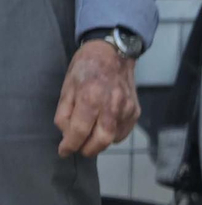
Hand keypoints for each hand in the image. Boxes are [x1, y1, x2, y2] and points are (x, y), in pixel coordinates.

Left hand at [55, 40, 139, 157]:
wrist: (114, 53)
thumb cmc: (86, 68)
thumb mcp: (67, 87)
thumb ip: (65, 113)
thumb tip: (68, 134)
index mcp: (90, 98)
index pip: (79, 131)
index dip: (70, 145)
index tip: (63, 151)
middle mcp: (112, 105)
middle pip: (101, 140)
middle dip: (87, 150)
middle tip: (79, 149)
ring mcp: (127, 109)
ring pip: (113, 138)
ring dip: (99, 142)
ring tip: (90, 136)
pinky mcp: (136, 111)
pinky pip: (123, 132)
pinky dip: (112, 135)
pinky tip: (104, 127)